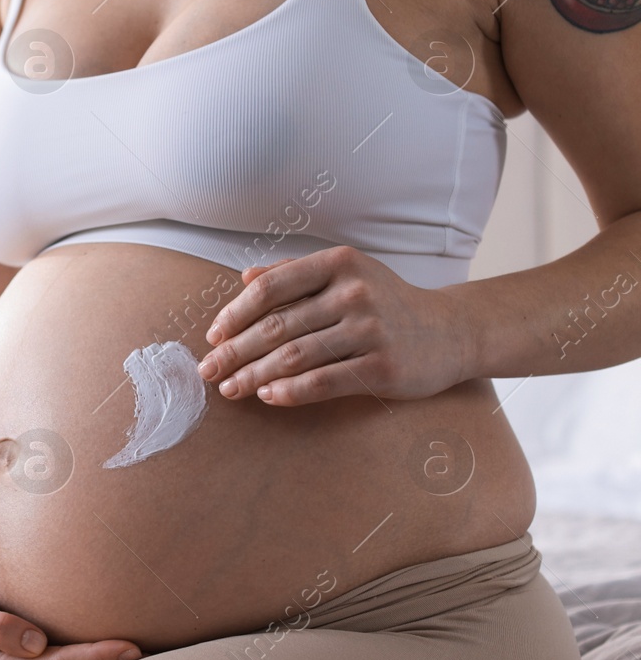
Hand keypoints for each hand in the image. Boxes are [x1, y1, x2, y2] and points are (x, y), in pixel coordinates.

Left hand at [198, 246, 473, 406]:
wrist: (451, 332)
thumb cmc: (385, 301)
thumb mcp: (346, 274)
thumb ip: (295, 272)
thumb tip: (244, 277)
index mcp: (339, 264)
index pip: (270, 288)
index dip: (234, 314)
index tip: (214, 336)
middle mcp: (355, 293)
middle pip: (276, 326)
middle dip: (234, 351)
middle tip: (209, 370)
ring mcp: (371, 330)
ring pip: (294, 356)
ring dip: (254, 375)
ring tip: (230, 388)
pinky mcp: (383, 368)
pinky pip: (322, 382)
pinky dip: (288, 391)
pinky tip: (266, 395)